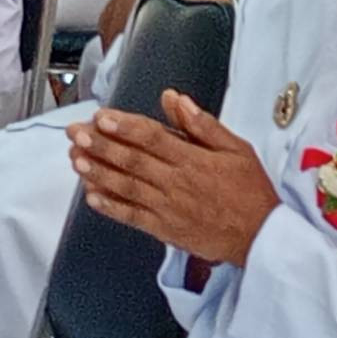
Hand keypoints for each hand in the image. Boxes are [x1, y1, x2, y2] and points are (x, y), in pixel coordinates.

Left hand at [66, 90, 280, 266]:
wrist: (260, 237)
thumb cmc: (249, 192)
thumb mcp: (236, 149)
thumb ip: (203, 124)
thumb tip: (176, 100)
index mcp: (193, 160)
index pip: (152, 138)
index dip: (124, 126)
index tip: (103, 117)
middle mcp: (176, 183)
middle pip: (131, 160)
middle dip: (100, 145)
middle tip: (77, 133)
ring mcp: (167, 207)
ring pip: (126, 186)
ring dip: (98, 172)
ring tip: (76, 159)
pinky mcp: (164, 229)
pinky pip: (132, 216)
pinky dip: (110, 207)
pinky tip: (92, 197)